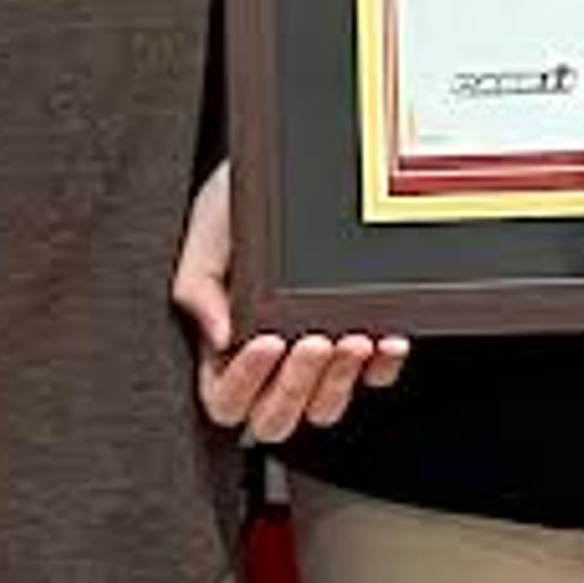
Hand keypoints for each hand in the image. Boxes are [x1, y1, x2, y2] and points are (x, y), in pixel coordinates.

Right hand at [174, 163, 406, 446]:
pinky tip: (385, 339)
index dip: (244, 382)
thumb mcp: (207, 233)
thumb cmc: (237, 201)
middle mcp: (267, 363)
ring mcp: (313, 358)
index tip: (264, 339)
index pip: (225, 399)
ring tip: (351, 338)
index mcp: (220, 347)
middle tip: (312, 341)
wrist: (288, 162)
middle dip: (296, 386)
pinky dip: (382, 368)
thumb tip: (218, 338)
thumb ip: (198, 286)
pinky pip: (373, 380)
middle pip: (274, 420)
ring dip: (338, 381)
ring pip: (323, 410)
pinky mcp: (355, 344)